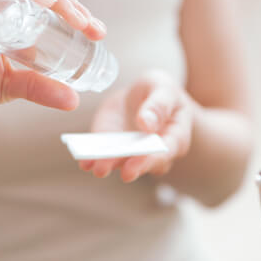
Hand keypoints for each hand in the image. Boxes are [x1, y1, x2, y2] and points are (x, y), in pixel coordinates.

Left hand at [79, 70, 195, 181]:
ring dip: (110, 166)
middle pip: (145, 164)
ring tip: (98, 166)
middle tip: (123, 172)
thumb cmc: (159, 91)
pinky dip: (93, 160)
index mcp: (174, 137)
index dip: (152, 157)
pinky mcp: (112, 149)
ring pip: (122, 165)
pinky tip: (85, 162)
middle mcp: (154, 152)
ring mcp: (131, 154)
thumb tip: (147, 123)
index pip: (165, 151)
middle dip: (133, 167)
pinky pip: (103, 157)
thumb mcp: (163, 88)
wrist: (141, 95)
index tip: (138, 160)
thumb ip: (159, 104)